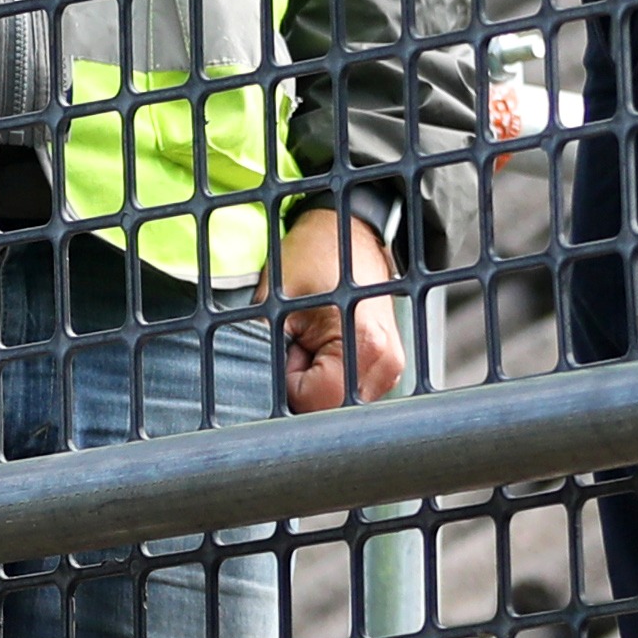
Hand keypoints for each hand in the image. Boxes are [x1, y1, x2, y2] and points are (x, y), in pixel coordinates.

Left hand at [271, 206, 407, 412]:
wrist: (348, 228)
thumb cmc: (313, 255)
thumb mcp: (276, 302)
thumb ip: (262, 352)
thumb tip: (247, 392)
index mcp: (366, 344)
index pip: (315, 403)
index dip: (287, 385)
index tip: (286, 348)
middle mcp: (386, 363)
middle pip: (328, 409)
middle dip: (302, 387)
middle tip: (298, 343)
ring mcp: (390, 368)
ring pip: (335, 404)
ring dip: (314, 383)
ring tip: (312, 340)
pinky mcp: (385, 368)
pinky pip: (345, 392)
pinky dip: (327, 377)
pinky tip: (324, 347)